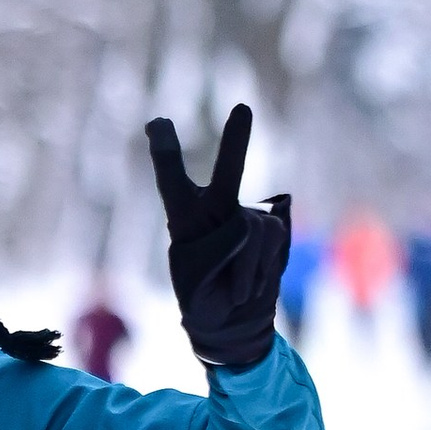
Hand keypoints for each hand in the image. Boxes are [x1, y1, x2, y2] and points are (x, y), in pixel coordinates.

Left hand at [145, 103, 292, 371]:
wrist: (233, 320)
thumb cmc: (204, 301)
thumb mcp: (198, 284)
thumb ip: (221, 251)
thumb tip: (253, 222)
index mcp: (184, 219)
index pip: (172, 182)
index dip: (167, 154)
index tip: (158, 123)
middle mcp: (216, 208)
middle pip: (228, 174)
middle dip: (238, 143)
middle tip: (244, 109)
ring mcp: (246, 215)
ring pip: (254, 230)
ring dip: (246, 267)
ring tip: (235, 285)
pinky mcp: (271, 226)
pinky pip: (272, 241)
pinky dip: (262, 268)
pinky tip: (253, 279)